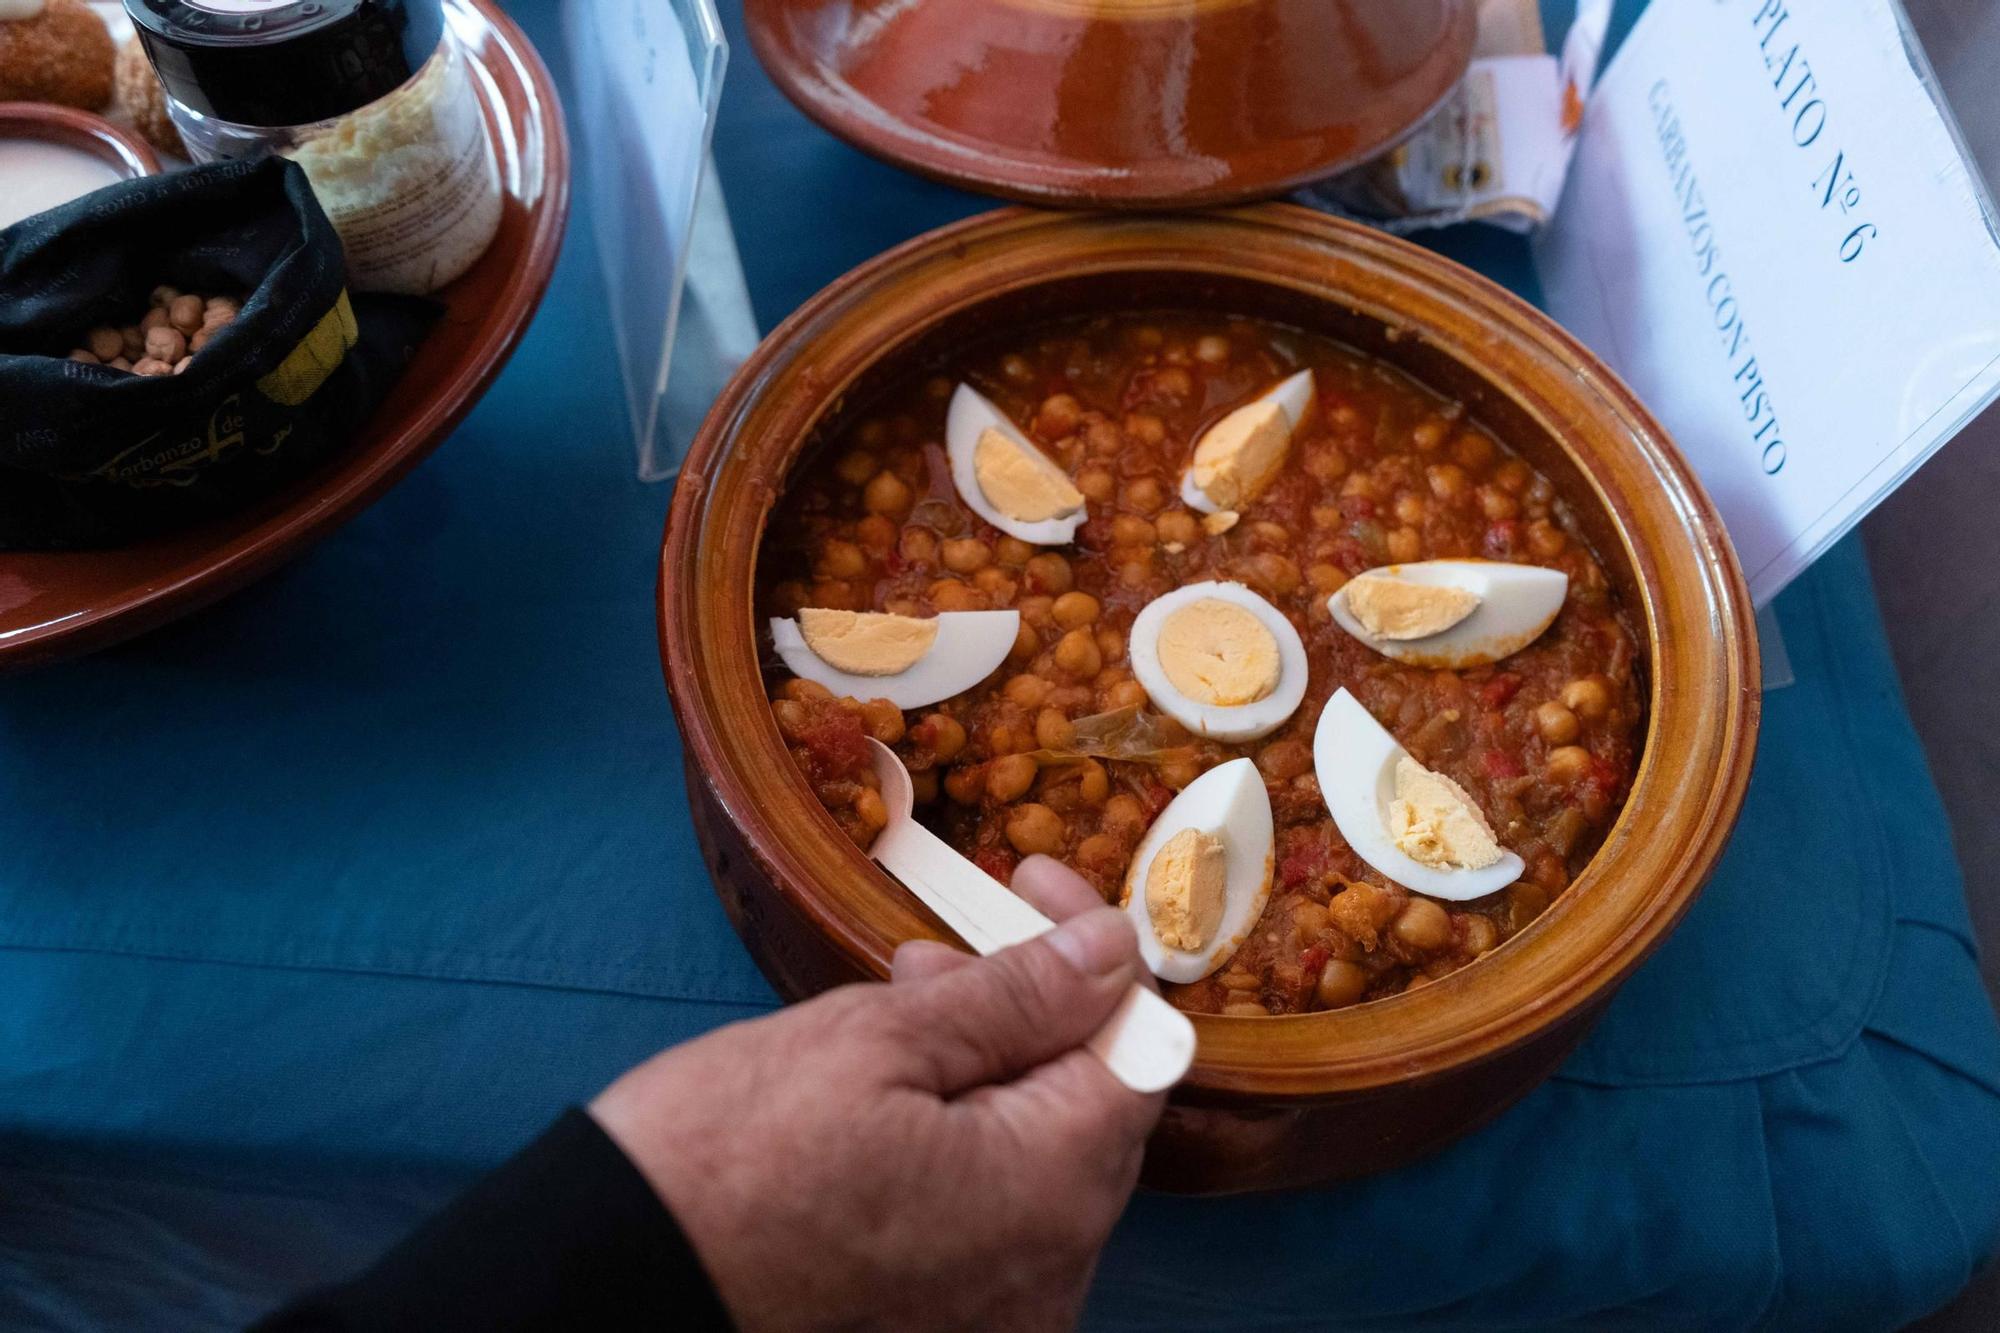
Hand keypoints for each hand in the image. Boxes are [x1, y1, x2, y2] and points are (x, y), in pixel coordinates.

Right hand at [590, 856, 1166, 1330]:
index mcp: (1050, 1190)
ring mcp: (1001, 1308)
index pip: (1138, 1048)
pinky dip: (964, 1144)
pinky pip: (994, 1214)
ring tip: (897, 1013)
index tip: (1037, 891)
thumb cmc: (724, 1156)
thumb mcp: (875, 1039)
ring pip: (1038, 1156)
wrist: (614, 1274)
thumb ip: (1018, 996)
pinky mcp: (948, 1323)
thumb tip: (1110, 950)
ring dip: (991, 1070)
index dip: (1096, 956)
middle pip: (1090, 1105)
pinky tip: (893, 1101)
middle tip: (937, 953)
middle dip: (1032, 1010)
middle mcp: (1050, 1268)